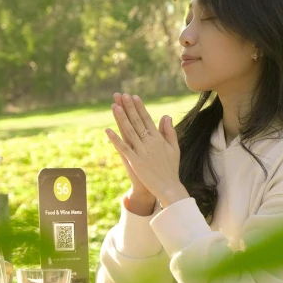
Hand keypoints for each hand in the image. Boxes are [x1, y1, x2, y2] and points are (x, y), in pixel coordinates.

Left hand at [106, 93, 188, 207]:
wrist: (169, 187)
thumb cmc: (171, 168)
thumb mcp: (174, 148)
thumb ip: (169, 132)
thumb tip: (166, 116)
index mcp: (158, 138)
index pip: (147, 119)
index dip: (139, 107)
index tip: (134, 96)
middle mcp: (150, 142)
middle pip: (137, 121)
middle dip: (129, 107)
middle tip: (122, 95)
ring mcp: (142, 152)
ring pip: (129, 131)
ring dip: (121, 118)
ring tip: (114, 106)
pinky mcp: (135, 162)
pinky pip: (123, 148)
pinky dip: (115, 139)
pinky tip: (108, 131)